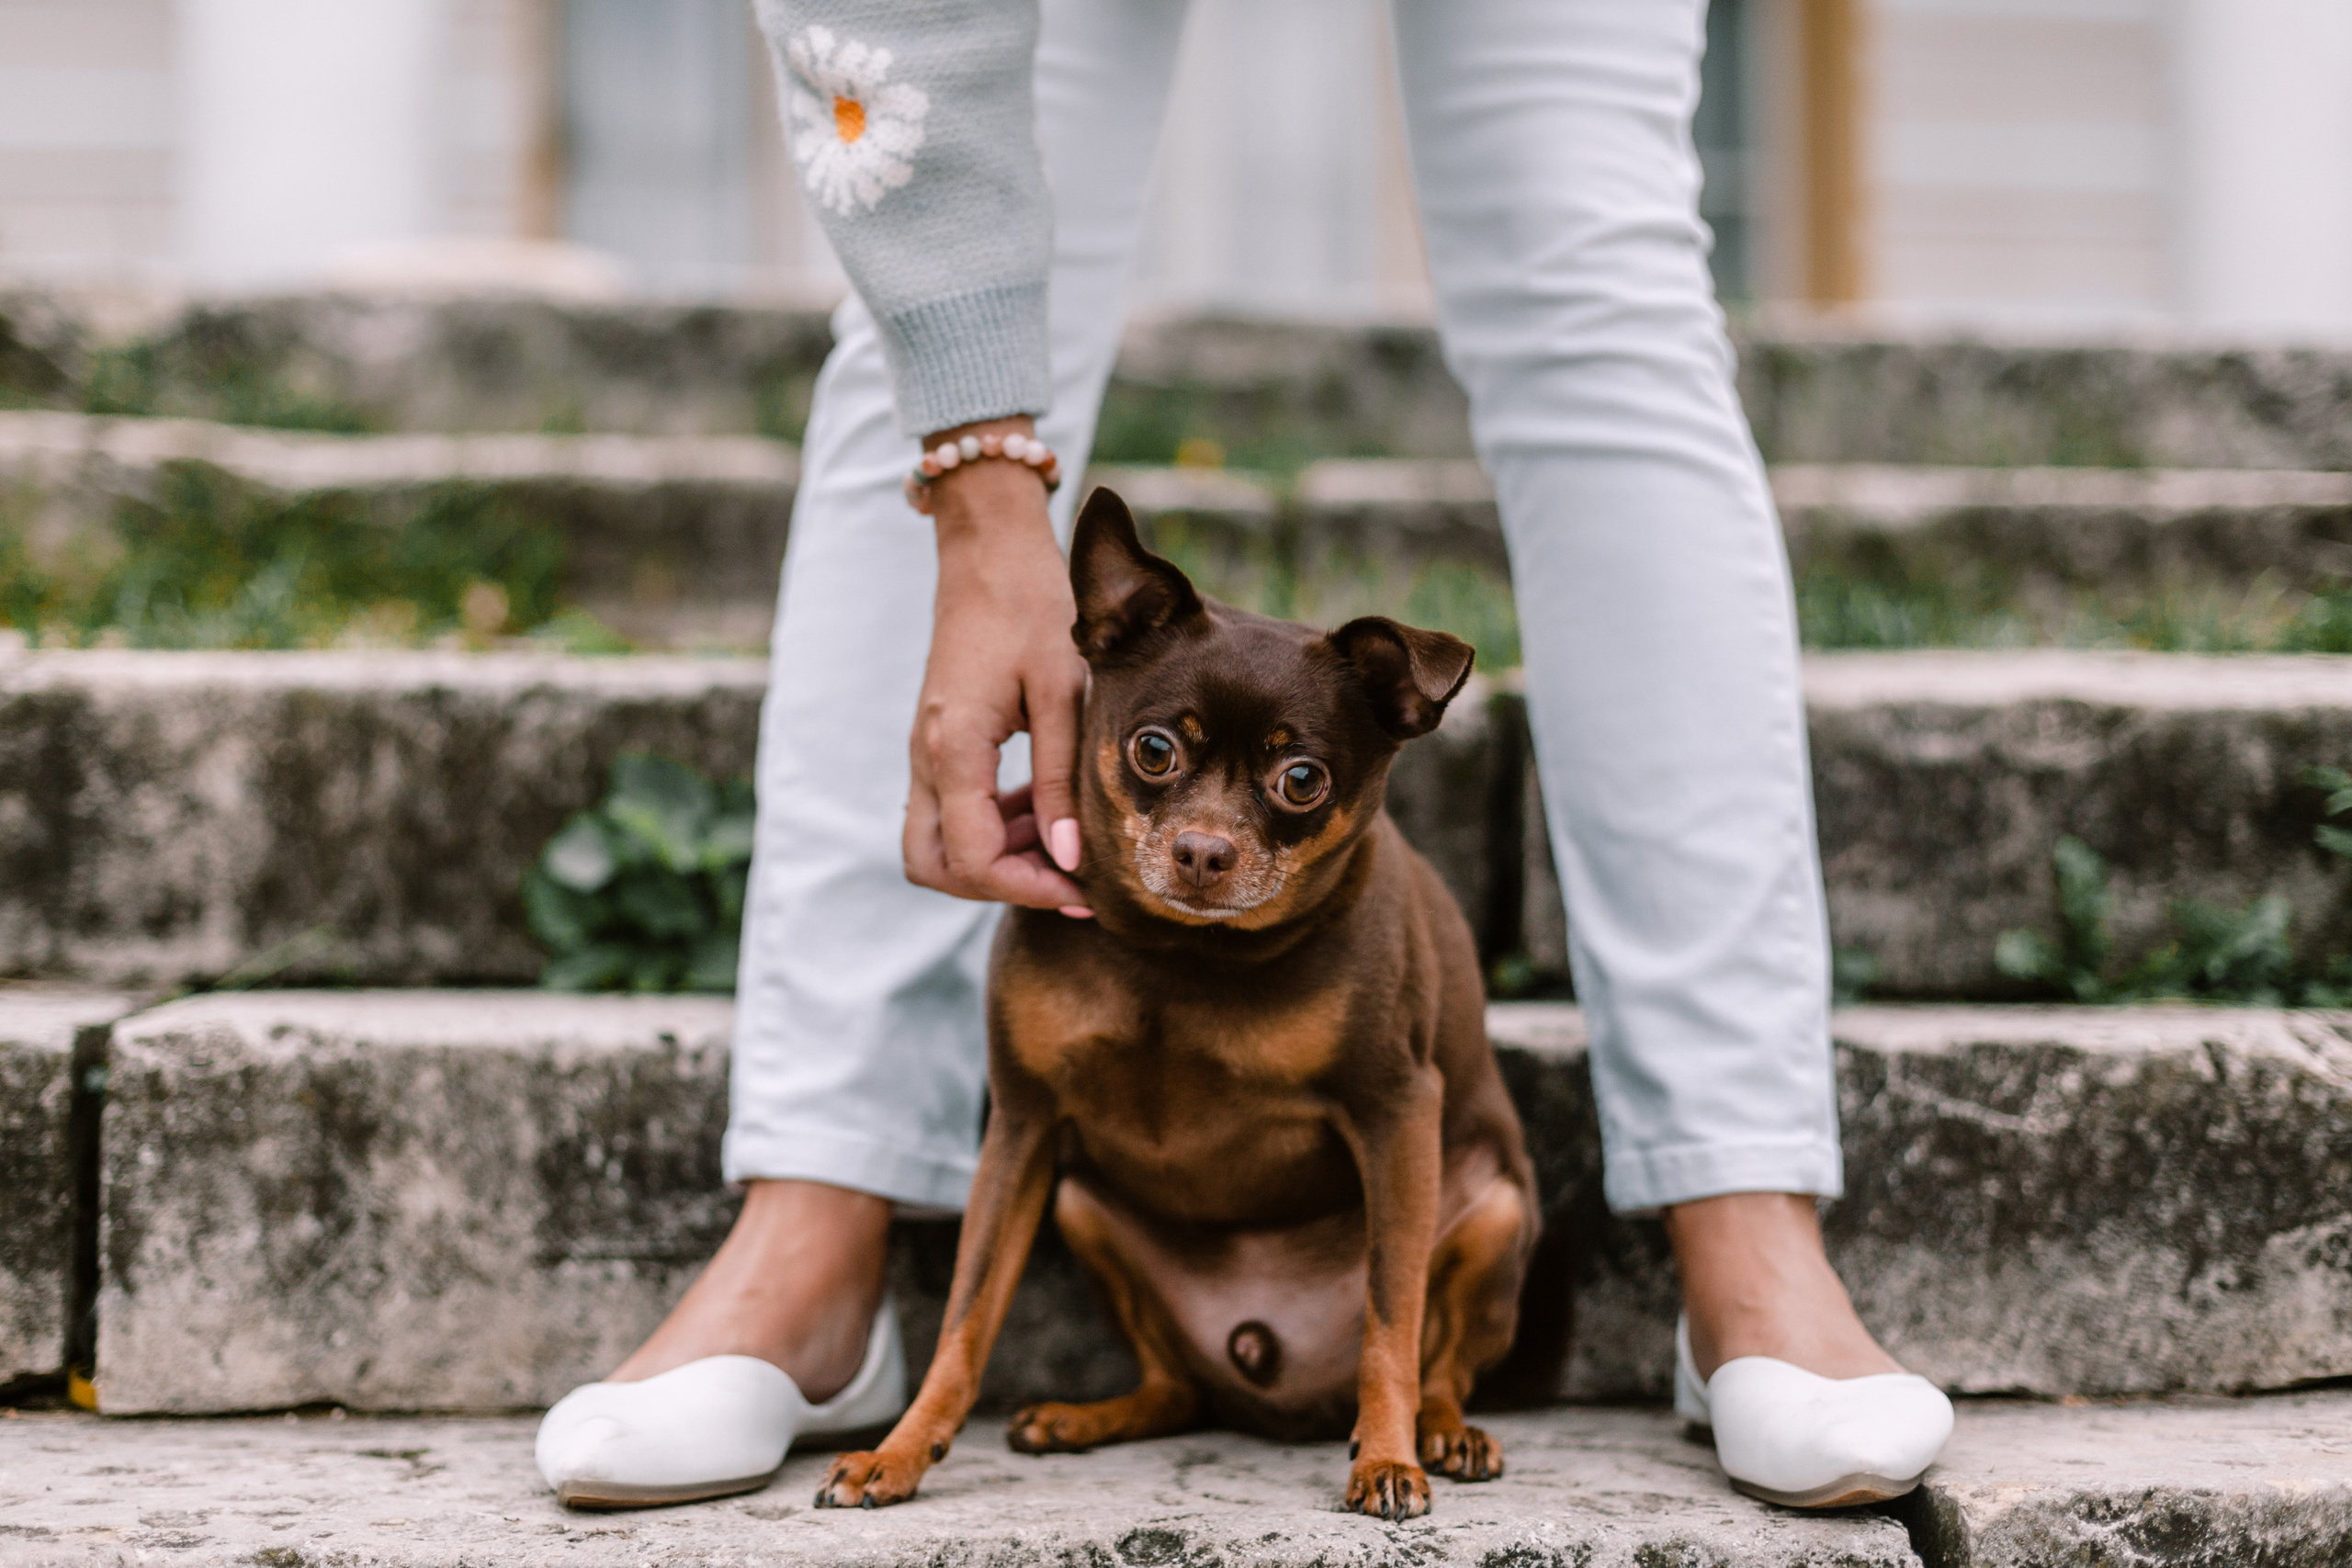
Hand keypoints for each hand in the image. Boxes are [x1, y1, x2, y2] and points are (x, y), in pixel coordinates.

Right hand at [903, 418, 1090, 911]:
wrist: (990, 552)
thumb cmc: (1033, 609)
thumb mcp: (1063, 693)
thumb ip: (1061, 780)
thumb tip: (1069, 859)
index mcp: (954, 748)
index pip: (974, 859)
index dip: (1029, 888)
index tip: (1084, 890)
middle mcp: (926, 758)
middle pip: (934, 866)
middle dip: (998, 886)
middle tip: (1066, 880)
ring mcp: (925, 751)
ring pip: (939, 843)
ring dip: (998, 857)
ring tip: (1065, 841)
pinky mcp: (939, 742)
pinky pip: (953, 809)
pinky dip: (995, 825)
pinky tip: (1048, 809)